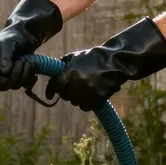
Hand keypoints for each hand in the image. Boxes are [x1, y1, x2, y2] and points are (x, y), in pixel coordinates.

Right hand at [0, 0, 62, 93]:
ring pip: (11, 85)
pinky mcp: (14, 75)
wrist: (27, 34)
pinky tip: (30, 65)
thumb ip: (5, 56)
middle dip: (11, 77)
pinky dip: (27, 77)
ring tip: (25, 60)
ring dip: (21, 74)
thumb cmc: (14, 35)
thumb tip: (5, 72)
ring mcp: (3, 73)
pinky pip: (20, 84)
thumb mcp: (7, 43)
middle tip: (19, 63)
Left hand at [45, 18, 165, 111]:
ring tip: (83, 90)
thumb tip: (50, 75)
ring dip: (76, 98)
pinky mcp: (98, 98)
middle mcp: (79, 82)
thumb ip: (61, 65)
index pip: (55, 85)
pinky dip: (86, 103)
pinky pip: (86, 107)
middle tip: (71, 88)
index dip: (51, 90)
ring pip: (75, 102)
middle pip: (65, 95)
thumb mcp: (75, 57)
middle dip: (66, 92)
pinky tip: (89, 96)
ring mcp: (89, 91)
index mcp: (71, 71)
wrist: (115, 61)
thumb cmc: (93, 58)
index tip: (50, 95)